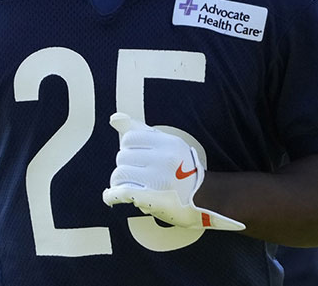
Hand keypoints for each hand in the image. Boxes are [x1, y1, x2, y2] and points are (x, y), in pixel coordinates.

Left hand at [101, 113, 244, 230]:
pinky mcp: (151, 199)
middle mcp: (164, 159)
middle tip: (136, 175)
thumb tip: (114, 118)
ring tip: (128, 186)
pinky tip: (110, 196)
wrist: (206, 199)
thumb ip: (140, 130)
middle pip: (123, 156)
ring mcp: (158, 180)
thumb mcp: (168, 144)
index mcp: (168, 143)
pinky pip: (121, 192)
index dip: (129, 149)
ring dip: (119, 182)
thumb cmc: (184, 170)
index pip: (129, 138)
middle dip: (125, 166)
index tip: (136, 158)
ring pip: (120, 174)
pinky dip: (111, 195)